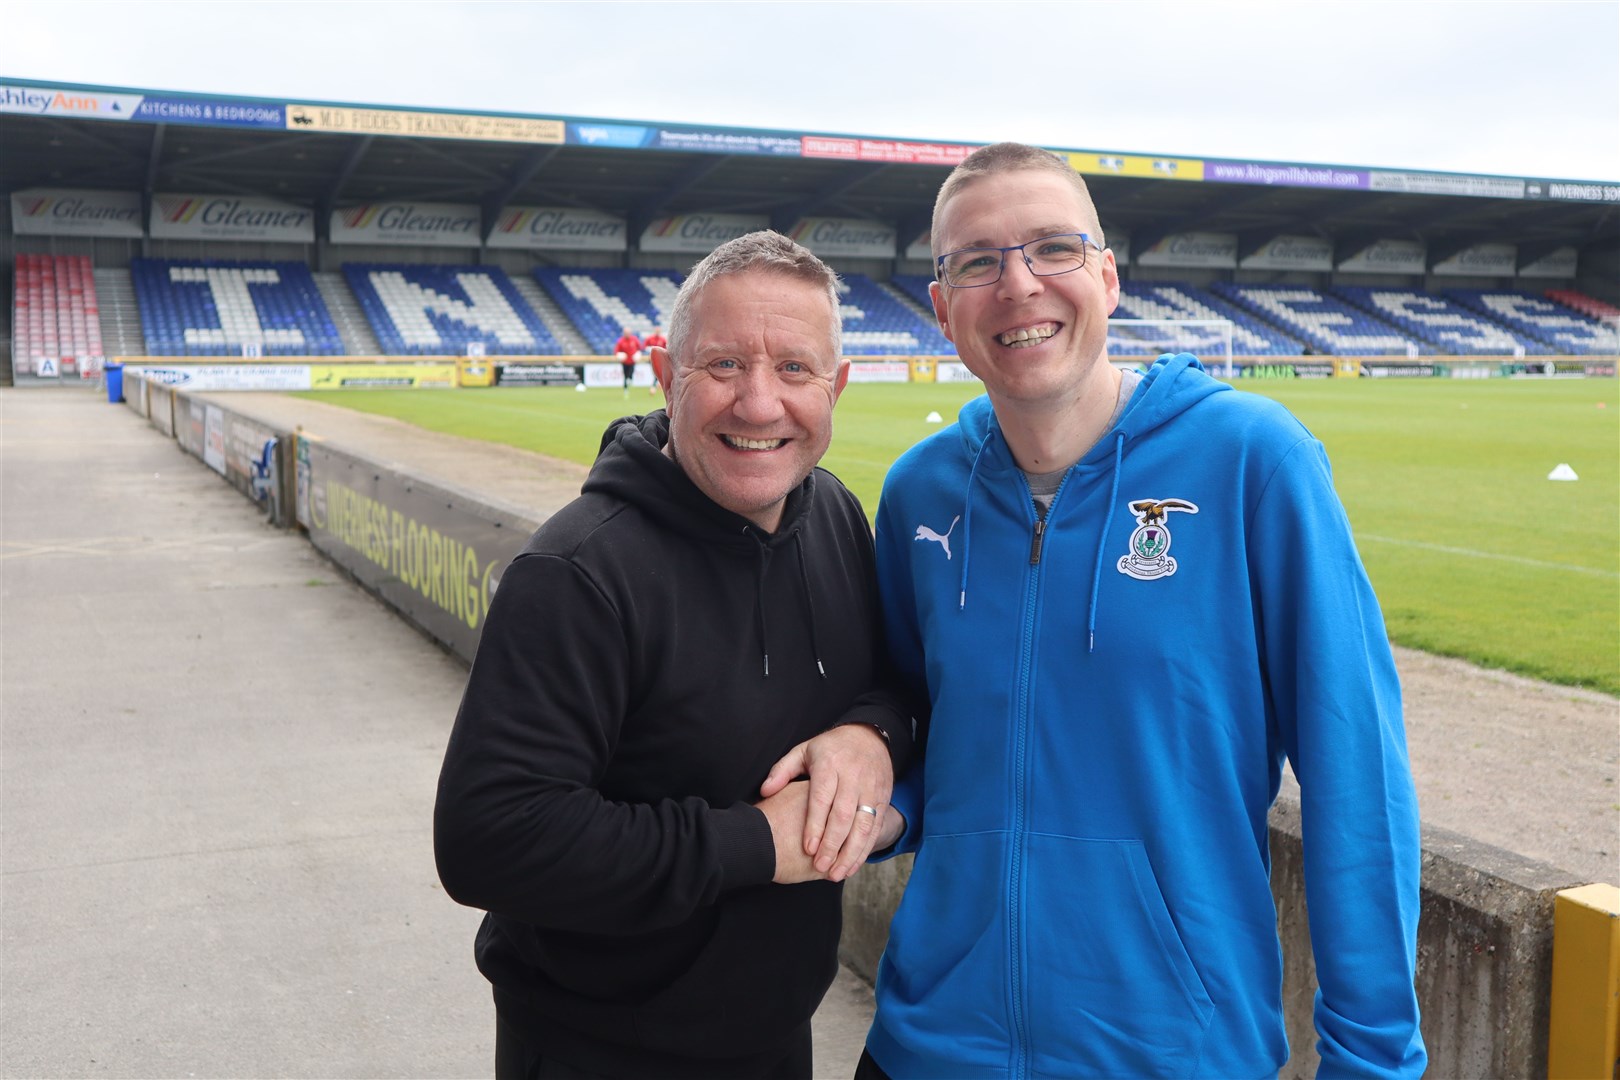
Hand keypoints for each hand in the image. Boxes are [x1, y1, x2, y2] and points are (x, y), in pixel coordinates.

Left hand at [760, 724, 892, 881]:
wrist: (869, 737)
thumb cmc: (829, 749)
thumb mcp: (803, 751)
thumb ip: (782, 771)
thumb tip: (766, 791)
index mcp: (830, 764)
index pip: (822, 798)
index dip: (815, 824)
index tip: (808, 848)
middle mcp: (853, 776)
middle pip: (844, 815)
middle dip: (833, 844)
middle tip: (821, 867)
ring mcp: (871, 788)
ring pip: (863, 824)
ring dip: (851, 852)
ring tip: (837, 873)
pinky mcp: (883, 798)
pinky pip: (876, 827)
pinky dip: (866, 848)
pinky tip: (853, 864)